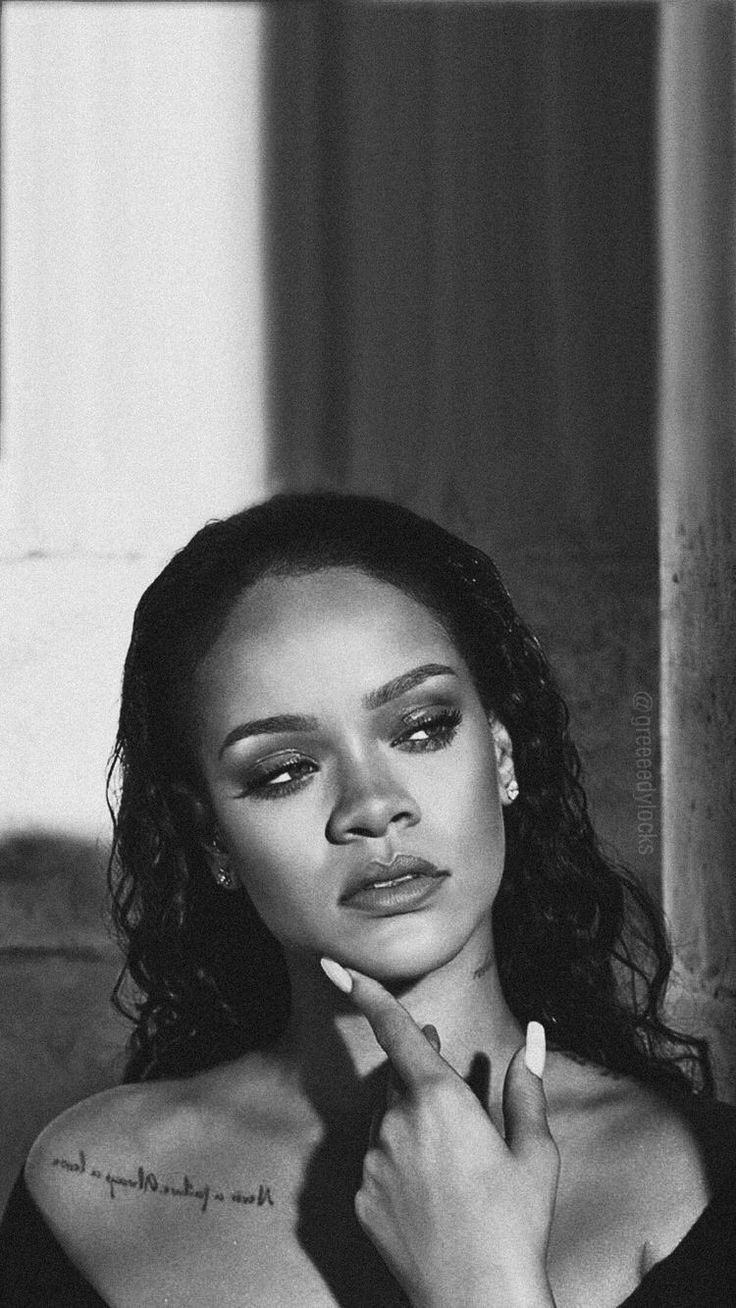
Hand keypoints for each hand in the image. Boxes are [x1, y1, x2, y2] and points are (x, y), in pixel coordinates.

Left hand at [321, 959, 559, 1307]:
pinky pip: (377, 1163)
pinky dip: (400, 1163)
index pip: (395, 1030)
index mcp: (439, 1099)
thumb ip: (525, 1088)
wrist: (476, 1302)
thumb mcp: (534, 1153)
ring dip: (412, 1122)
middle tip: (451, 1086)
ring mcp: (372, 1162)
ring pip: (387, 1121)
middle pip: (399, 1078)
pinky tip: (433, 1193)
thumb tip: (532, 1036)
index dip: (366, 992)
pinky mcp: (360, 1198)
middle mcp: (396, 1122)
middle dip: (420, 1072)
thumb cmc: (516, 1225)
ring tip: (454, 1158)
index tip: (337, 965)